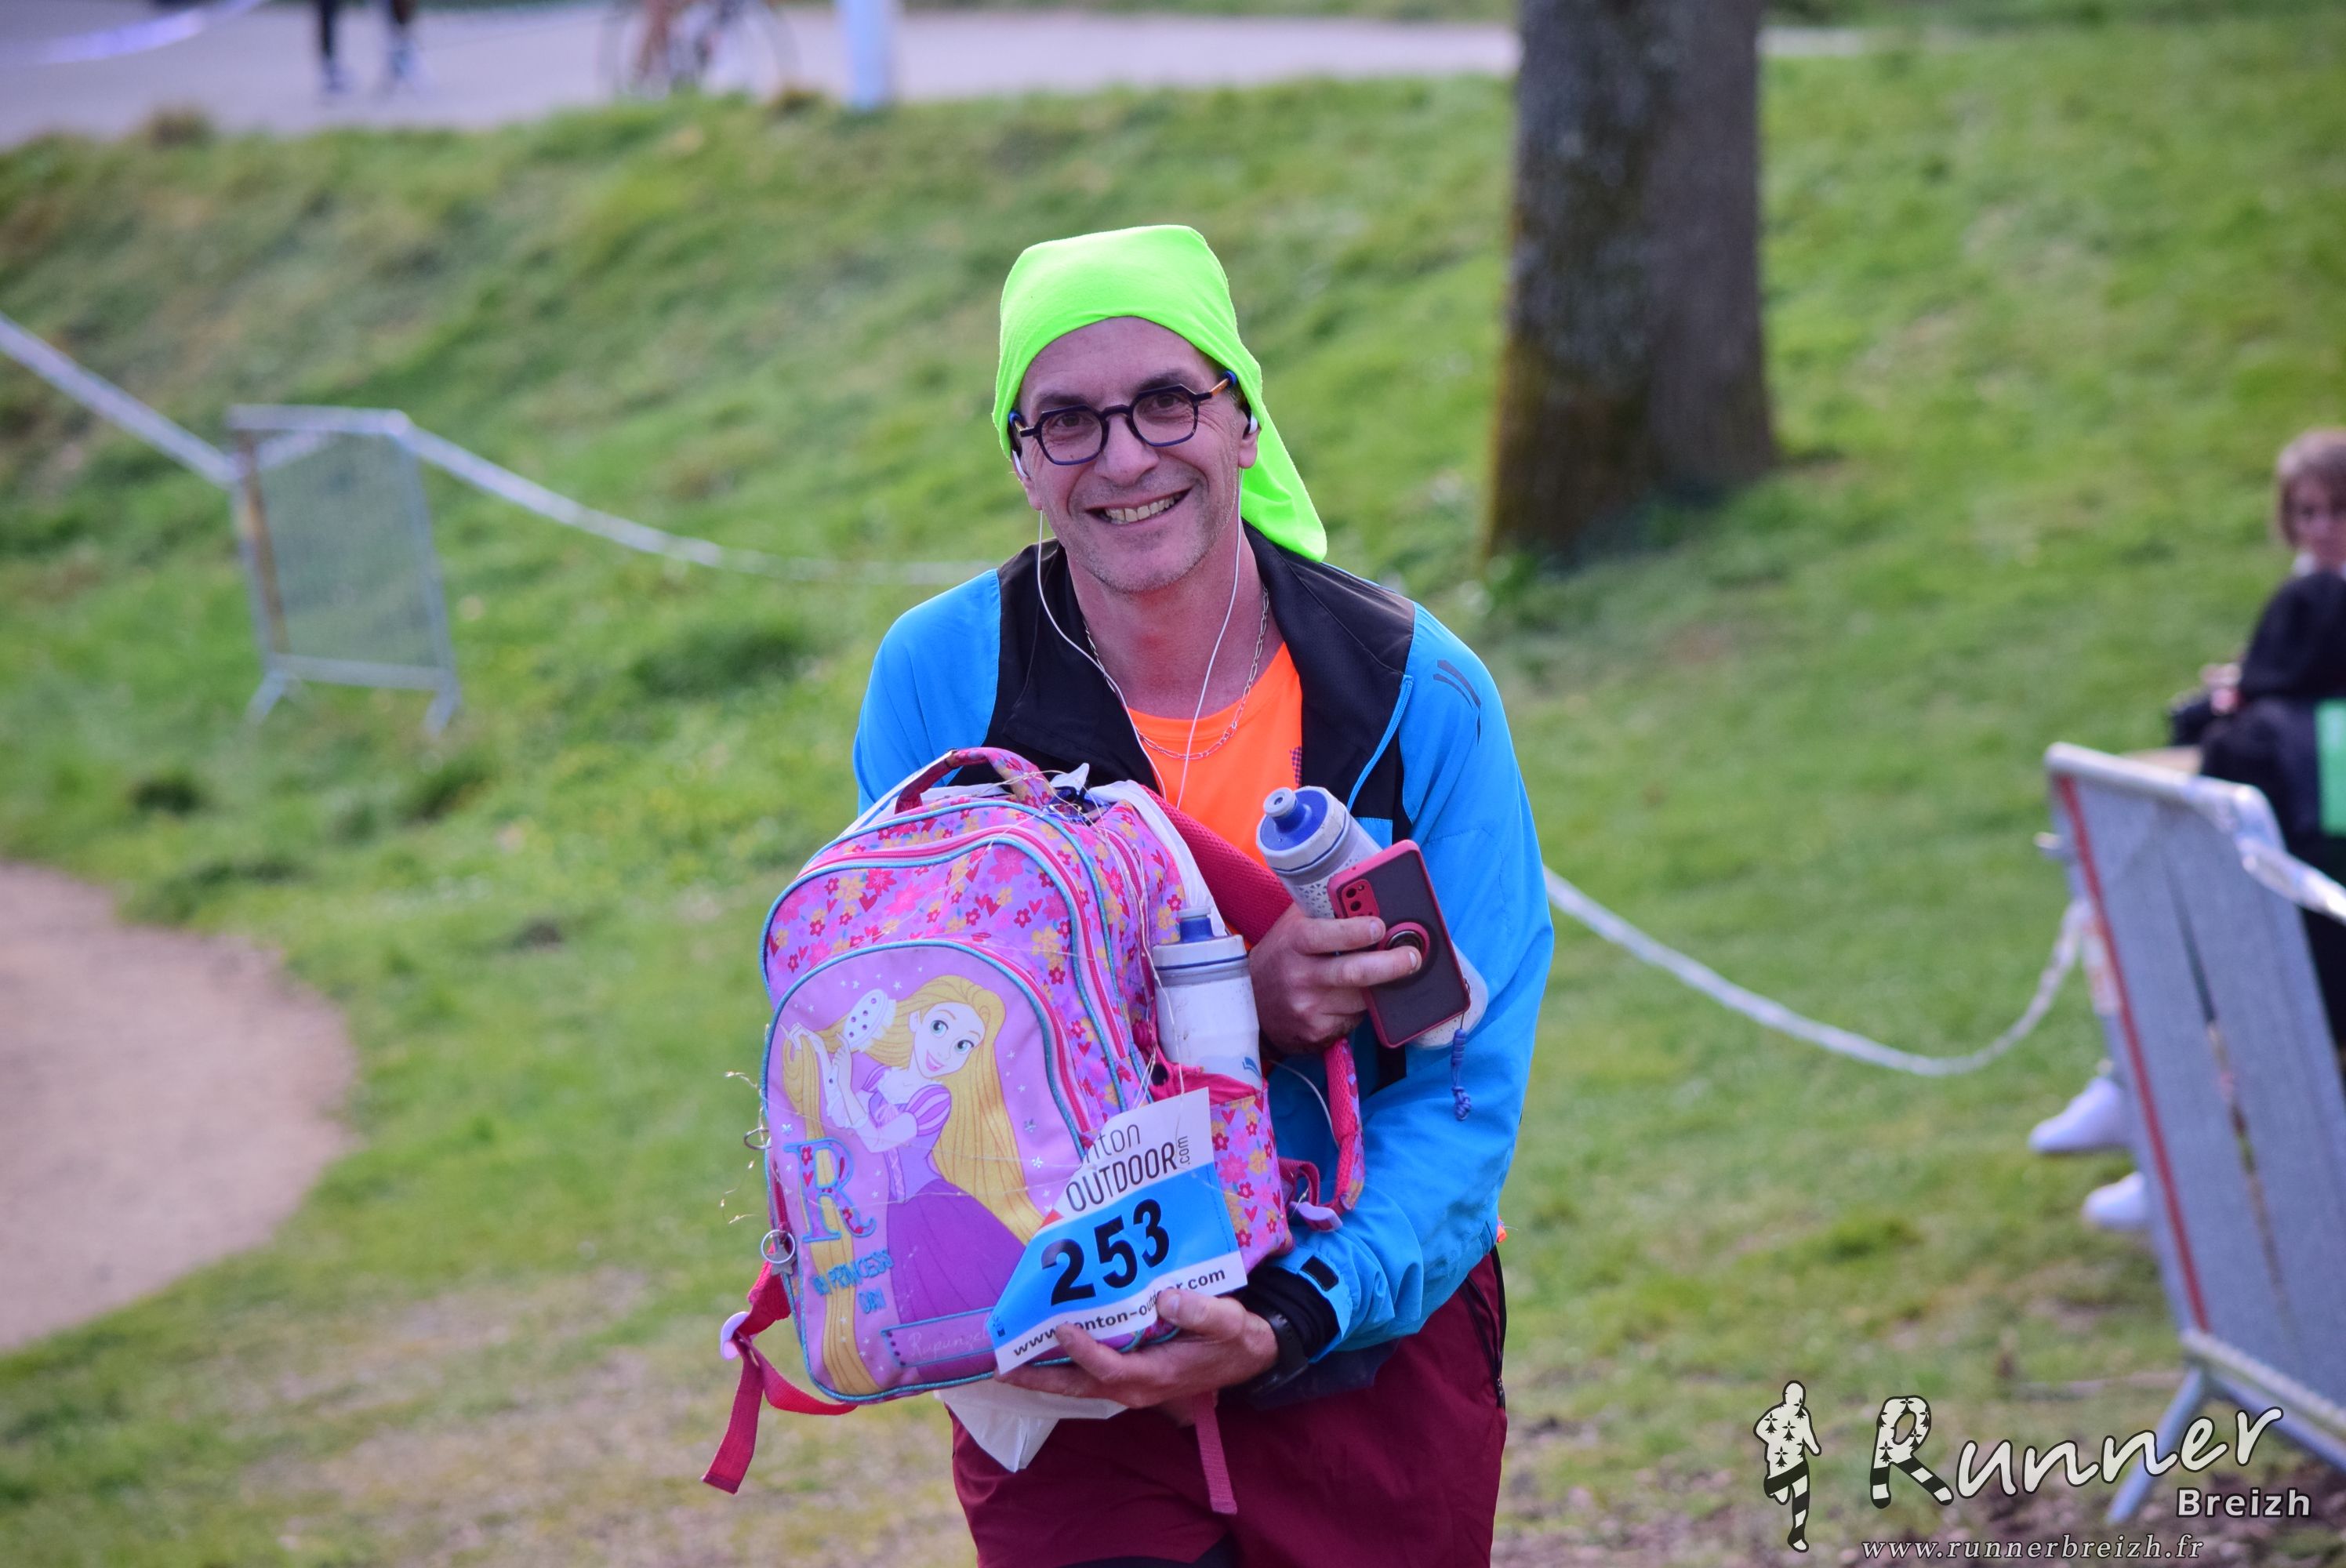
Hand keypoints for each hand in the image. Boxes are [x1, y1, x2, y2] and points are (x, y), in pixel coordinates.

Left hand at [996, 1288, 1276, 1414]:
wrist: (1248, 1356)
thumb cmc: (1235, 1338)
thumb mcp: (1229, 1321)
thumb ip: (1201, 1310)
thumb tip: (1165, 1297)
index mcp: (1157, 1374)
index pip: (1110, 1368)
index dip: (1083, 1351)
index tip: (1060, 1326)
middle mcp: (1136, 1387)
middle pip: (1078, 1387)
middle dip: (1038, 1378)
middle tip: (1000, 1367)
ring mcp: (1130, 1385)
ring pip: (1077, 1385)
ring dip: (1042, 1375)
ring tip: (1005, 1361)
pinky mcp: (1129, 1376)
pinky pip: (1086, 1377)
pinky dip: (1060, 1366)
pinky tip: (1039, 1350)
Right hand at [1247, 905, 1420, 1051]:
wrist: (1250, 1004)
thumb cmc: (1281, 957)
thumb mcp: (1293, 927)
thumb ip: (1325, 913)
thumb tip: (1369, 897)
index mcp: (1293, 943)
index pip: (1326, 936)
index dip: (1356, 931)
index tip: (1380, 926)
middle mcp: (1299, 977)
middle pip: (1354, 972)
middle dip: (1391, 965)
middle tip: (1413, 958)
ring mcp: (1308, 1009)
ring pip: (1361, 999)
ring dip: (1377, 988)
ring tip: (1380, 976)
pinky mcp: (1317, 1034)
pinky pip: (1354, 1020)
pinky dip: (1361, 1009)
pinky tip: (1352, 1000)